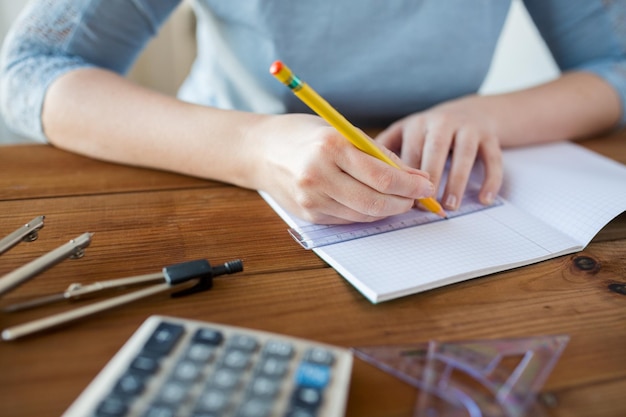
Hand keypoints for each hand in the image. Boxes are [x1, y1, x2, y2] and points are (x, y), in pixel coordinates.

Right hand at [250, 114, 435, 223]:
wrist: (259, 151)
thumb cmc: (303, 134)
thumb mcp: (340, 130)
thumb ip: (374, 152)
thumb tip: (410, 175)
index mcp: (330, 147)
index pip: (382, 176)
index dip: (411, 184)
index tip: (426, 184)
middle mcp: (319, 175)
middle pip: (375, 201)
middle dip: (404, 202)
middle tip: (418, 197)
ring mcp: (312, 199)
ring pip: (364, 214)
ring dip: (388, 210)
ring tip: (399, 199)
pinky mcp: (309, 214)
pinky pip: (348, 219)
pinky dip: (367, 213)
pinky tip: (375, 203)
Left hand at [376, 95, 502, 210]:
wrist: (472, 111)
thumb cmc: (430, 131)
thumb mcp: (406, 133)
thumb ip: (386, 150)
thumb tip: (361, 177)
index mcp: (417, 125)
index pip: (409, 152)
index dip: (405, 177)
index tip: (400, 199)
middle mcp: (442, 123)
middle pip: (435, 151)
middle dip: (429, 179)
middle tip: (425, 205)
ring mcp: (468, 128)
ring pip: (465, 155)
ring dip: (458, 181)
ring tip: (450, 205)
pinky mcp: (490, 136)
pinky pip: (493, 159)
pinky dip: (491, 180)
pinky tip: (485, 199)